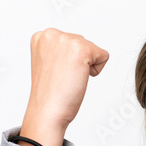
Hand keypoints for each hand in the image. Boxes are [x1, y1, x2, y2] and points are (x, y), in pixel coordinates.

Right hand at [20, 28, 108, 145]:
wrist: (47, 111)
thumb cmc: (49, 94)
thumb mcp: (48, 63)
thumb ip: (58, 50)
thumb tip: (73, 50)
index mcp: (41, 37)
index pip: (70, 41)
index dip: (68, 61)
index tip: (56, 73)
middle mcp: (52, 34)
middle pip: (82, 43)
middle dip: (78, 62)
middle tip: (63, 78)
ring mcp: (66, 40)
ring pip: (93, 50)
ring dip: (85, 67)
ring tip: (68, 78)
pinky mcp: (82, 49)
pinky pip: (103, 56)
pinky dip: (96, 71)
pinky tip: (78, 78)